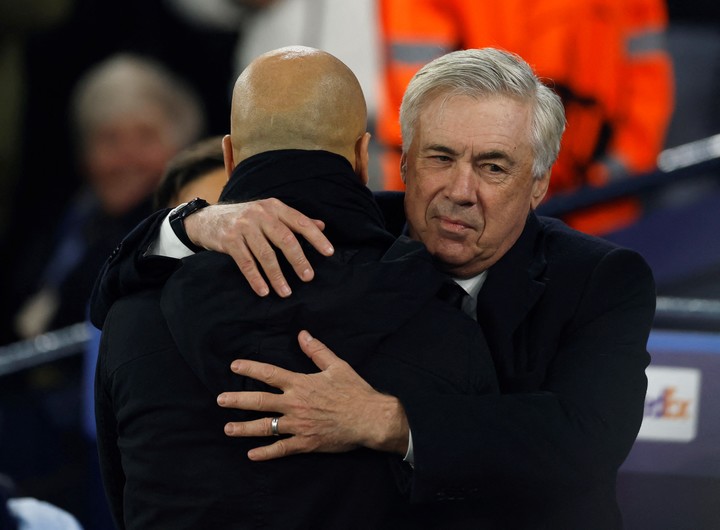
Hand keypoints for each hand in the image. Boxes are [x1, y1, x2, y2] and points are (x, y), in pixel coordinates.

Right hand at [184, 199, 333, 296]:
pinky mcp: (229, 240)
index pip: (300, 222)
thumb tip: (322, 225)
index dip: (316, 237)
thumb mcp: (269, 212)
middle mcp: (260, 214)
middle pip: (285, 239)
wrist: (206, 218)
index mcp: (274, 207)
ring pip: (266, 254)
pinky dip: (256, 278)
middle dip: (299, 260)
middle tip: (308, 277)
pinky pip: (246, 262)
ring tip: (286, 292)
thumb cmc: (245, 218)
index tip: (329, 252)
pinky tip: (264, 291)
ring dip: (277, 276)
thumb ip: (294, 219)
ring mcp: (244, 226)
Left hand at [217, 330, 409, 460]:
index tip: (234, 366)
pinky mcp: (306, 442)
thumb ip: (317, 351)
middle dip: (237, 400)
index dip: (250, 369)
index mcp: (301, 383)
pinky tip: (251, 454)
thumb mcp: (337, 366)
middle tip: (220, 400)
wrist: (370, 419)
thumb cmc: (355, 391)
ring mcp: (298, 425)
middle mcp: (295, 404)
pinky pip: (281, 449)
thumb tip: (302, 334)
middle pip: (259, 401)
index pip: (269, 374)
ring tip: (228, 428)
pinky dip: (265, 453)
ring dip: (244, 428)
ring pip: (265, 427)